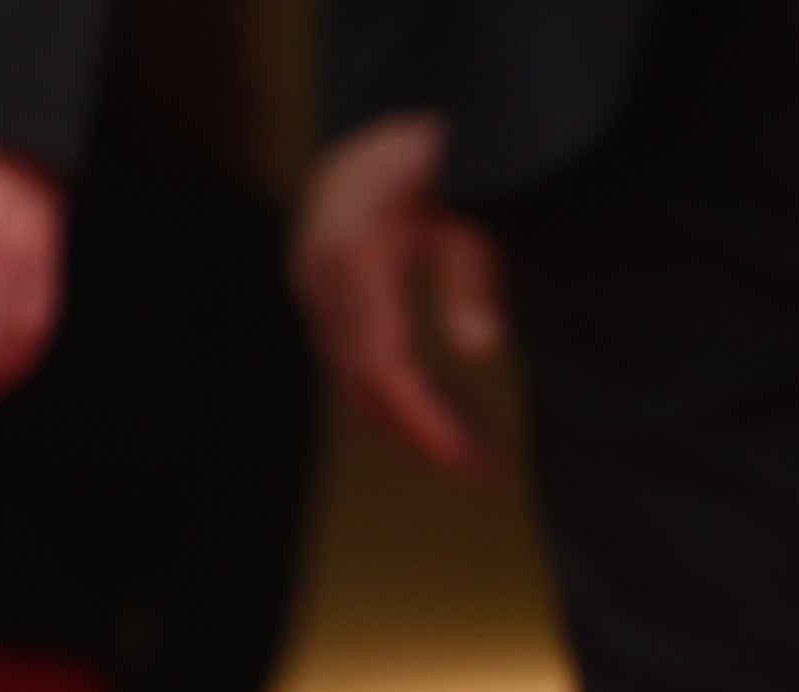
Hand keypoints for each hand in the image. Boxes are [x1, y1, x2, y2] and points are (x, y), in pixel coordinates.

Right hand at [289, 110, 505, 472]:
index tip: (477, 461)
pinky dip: (396, 393)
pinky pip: (352, 361)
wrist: (381, 115)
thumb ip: (474, 276)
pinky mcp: (319, 291)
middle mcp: (319, 276)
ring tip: (475, 447)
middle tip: (486, 469)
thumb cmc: (434, 155)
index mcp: (353, 254)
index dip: (430, 422)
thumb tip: (483, 349)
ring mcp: (311, 285)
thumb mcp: (469, 207)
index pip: (384, 366)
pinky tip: (447, 405)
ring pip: (352, 382)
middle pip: (362, 386)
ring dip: (411, 422)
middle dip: (424, 436)